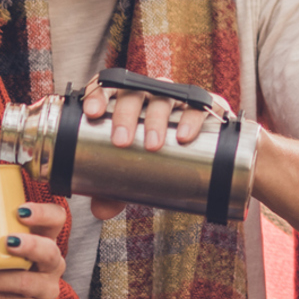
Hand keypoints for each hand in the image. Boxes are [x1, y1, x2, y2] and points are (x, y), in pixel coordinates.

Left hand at [0, 201, 69, 298]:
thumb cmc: (2, 275)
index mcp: (45, 241)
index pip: (56, 219)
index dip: (45, 213)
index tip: (21, 210)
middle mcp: (51, 265)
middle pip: (50, 251)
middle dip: (31, 245)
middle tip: (8, 242)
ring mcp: (45, 290)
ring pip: (24, 282)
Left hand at [81, 77, 212, 220]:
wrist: (199, 159)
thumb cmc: (153, 160)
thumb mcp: (131, 175)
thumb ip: (112, 190)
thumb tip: (101, 210)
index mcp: (125, 102)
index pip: (107, 88)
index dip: (97, 95)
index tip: (91, 113)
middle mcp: (150, 94)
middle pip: (134, 93)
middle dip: (125, 114)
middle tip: (121, 141)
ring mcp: (178, 98)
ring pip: (165, 97)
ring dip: (156, 118)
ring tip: (153, 144)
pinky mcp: (207, 106)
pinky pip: (201, 105)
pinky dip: (192, 118)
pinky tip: (185, 136)